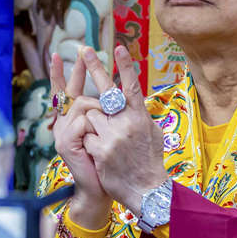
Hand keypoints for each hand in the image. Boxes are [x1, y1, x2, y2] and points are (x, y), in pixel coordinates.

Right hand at [49, 51, 111, 228]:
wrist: (102, 189)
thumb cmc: (110, 163)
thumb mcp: (110, 133)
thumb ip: (108, 115)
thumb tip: (117, 94)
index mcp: (75, 121)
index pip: (68, 92)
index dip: (62, 74)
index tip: (60, 54)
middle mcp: (65, 124)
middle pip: (70, 91)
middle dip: (77, 69)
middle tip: (82, 50)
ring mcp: (63, 132)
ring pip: (82, 103)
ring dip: (100, 109)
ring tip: (108, 124)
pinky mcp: (64, 142)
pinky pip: (82, 121)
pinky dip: (94, 125)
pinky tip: (95, 137)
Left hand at [81, 45, 166, 216]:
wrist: (147, 190)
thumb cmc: (150, 160)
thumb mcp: (151, 133)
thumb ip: (140, 115)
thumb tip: (135, 101)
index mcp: (140, 116)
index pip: (132, 86)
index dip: (125, 66)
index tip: (118, 47)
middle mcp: (127, 123)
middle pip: (106, 91)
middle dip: (95, 68)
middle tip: (85, 50)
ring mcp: (113, 136)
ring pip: (91, 116)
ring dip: (93, 124)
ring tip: (106, 141)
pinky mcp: (101, 150)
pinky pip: (87, 136)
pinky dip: (90, 143)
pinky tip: (101, 155)